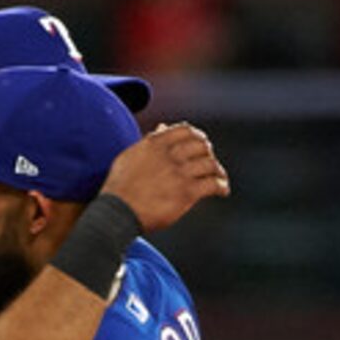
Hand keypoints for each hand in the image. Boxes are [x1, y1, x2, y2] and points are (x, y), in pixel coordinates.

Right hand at [100, 122, 232, 233]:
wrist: (117, 211)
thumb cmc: (119, 188)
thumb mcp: (129, 157)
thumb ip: (148, 142)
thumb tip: (162, 127)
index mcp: (155, 143)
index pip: (185, 130)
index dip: (197, 137)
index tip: (201, 145)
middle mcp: (169, 155)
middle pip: (201, 146)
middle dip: (208, 154)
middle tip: (210, 163)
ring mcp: (179, 173)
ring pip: (210, 164)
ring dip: (218, 171)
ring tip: (220, 178)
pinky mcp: (186, 193)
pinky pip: (213, 184)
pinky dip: (222, 186)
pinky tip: (223, 191)